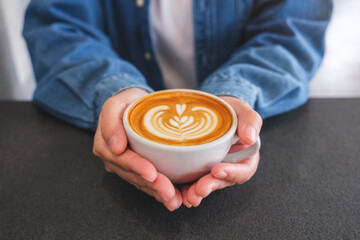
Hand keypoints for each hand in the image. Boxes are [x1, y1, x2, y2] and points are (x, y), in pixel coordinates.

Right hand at [93, 88, 181, 210]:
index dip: (136, 167)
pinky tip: (171, 197)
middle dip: (151, 185)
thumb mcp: (116, 102)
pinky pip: (145, 182)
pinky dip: (158, 190)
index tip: (152, 173)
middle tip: (169, 192)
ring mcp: (124, 165)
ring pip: (139, 182)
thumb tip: (115, 146)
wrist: (133, 104)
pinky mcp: (136, 168)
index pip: (121, 159)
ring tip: (173, 198)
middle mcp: (113, 158)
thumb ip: (111, 119)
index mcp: (105, 144)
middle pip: (132, 175)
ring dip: (156, 192)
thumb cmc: (126, 101)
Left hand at [181, 96, 261, 206]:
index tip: (217, 170)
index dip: (232, 173)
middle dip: (211, 186)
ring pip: (207, 184)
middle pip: (223, 181)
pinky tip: (179, 192)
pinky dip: (186, 188)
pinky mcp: (198, 168)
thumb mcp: (241, 109)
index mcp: (245, 156)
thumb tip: (250, 137)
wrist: (210, 109)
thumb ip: (250, 120)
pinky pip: (193, 180)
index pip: (243, 170)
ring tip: (188, 196)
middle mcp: (230, 166)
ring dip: (197, 191)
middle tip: (199, 189)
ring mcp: (213, 168)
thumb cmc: (230, 109)